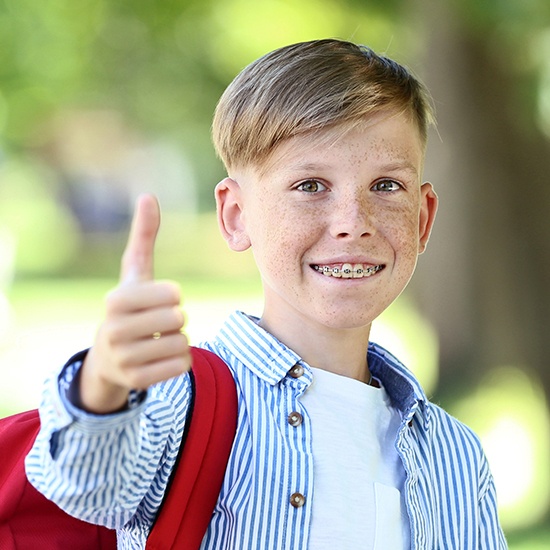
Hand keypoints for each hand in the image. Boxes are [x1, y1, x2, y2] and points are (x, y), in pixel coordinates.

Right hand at [76, 194, 190, 413]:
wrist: (108, 358)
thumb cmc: (128, 307)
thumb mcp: (134, 273)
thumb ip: (143, 237)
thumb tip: (148, 196)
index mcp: (115, 300)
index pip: (172, 294)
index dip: (173, 296)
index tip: (158, 300)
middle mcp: (113, 330)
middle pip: (180, 319)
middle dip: (176, 319)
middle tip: (158, 323)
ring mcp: (123, 359)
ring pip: (183, 343)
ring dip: (178, 340)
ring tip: (156, 340)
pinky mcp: (137, 381)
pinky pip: (182, 365)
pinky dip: (180, 360)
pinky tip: (159, 357)